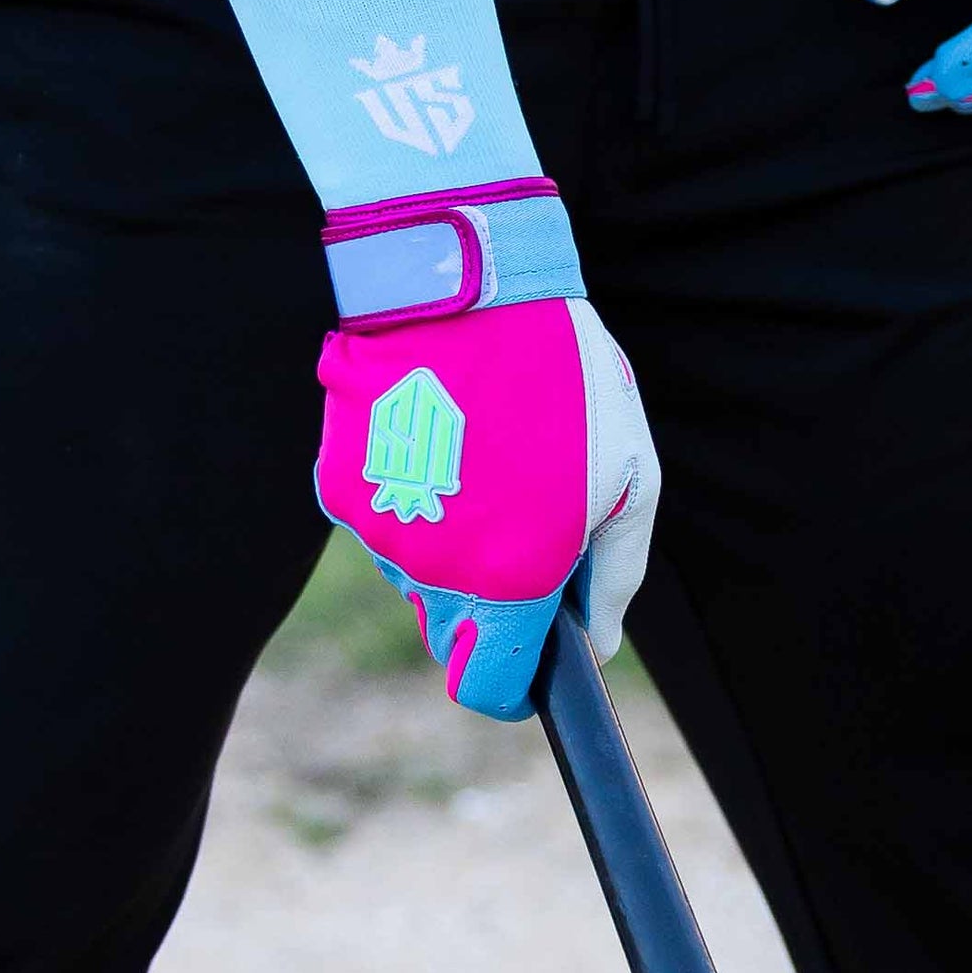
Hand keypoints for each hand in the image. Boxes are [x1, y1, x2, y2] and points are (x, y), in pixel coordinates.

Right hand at [315, 178, 658, 721]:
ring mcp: (378, 530)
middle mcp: (432, 571)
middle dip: (485, 605)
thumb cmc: (566, 378)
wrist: (467, 284)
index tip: (526, 661)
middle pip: (449, 632)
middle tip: (521, 525)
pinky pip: (381, 520)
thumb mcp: (632, 475)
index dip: (509, 685)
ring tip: (484, 458)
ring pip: (413, 576)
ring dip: (447, 543)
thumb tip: (599, 643)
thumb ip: (617, 575)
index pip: (485, 688)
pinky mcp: (338, 487)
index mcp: (508, 581)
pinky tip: (440, 435)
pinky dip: (409, 496)